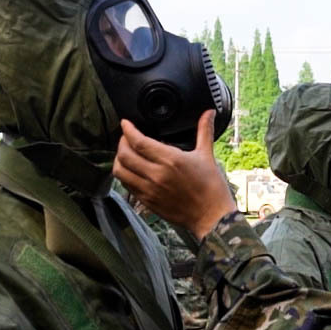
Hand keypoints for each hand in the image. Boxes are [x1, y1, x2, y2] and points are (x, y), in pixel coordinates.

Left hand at [115, 112, 238, 239]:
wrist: (211, 217)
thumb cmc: (211, 187)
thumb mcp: (207, 156)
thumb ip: (204, 131)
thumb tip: (209, 112)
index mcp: (171, 160)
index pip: (138, 142)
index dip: (127, 130)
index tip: (125, 123)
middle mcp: (156, 174)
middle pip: (124, 155)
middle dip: (121, 142)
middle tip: (126, 137)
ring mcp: (149, 190)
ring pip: (120, 171)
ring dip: (119, 160)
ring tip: (125, 154)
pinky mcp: (147, 201)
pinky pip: (126, 185)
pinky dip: (125, 175)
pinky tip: (132, 170)